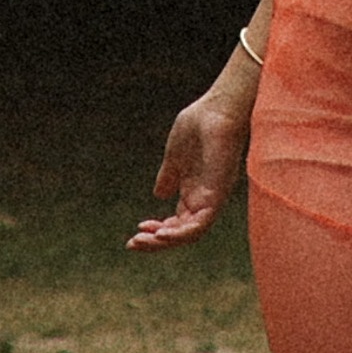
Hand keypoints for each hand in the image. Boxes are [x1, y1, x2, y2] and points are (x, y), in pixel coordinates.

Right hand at [128, 59, 255, 248]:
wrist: (217, 108)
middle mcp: (206, 199)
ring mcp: (213, 198)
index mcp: (196, 192)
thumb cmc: (200, 125)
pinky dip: (181, 233)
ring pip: (191, 233)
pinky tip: (161, 233)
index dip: (157, 230)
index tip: (137, 228)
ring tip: (142, 241)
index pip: (179, 223)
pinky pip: (201, 224)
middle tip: (133, 244)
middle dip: (157, 242)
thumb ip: (169, 176)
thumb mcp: (175, 155)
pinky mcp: (218, 194)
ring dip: (166, 242)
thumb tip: (158, 194)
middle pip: (183, 232)